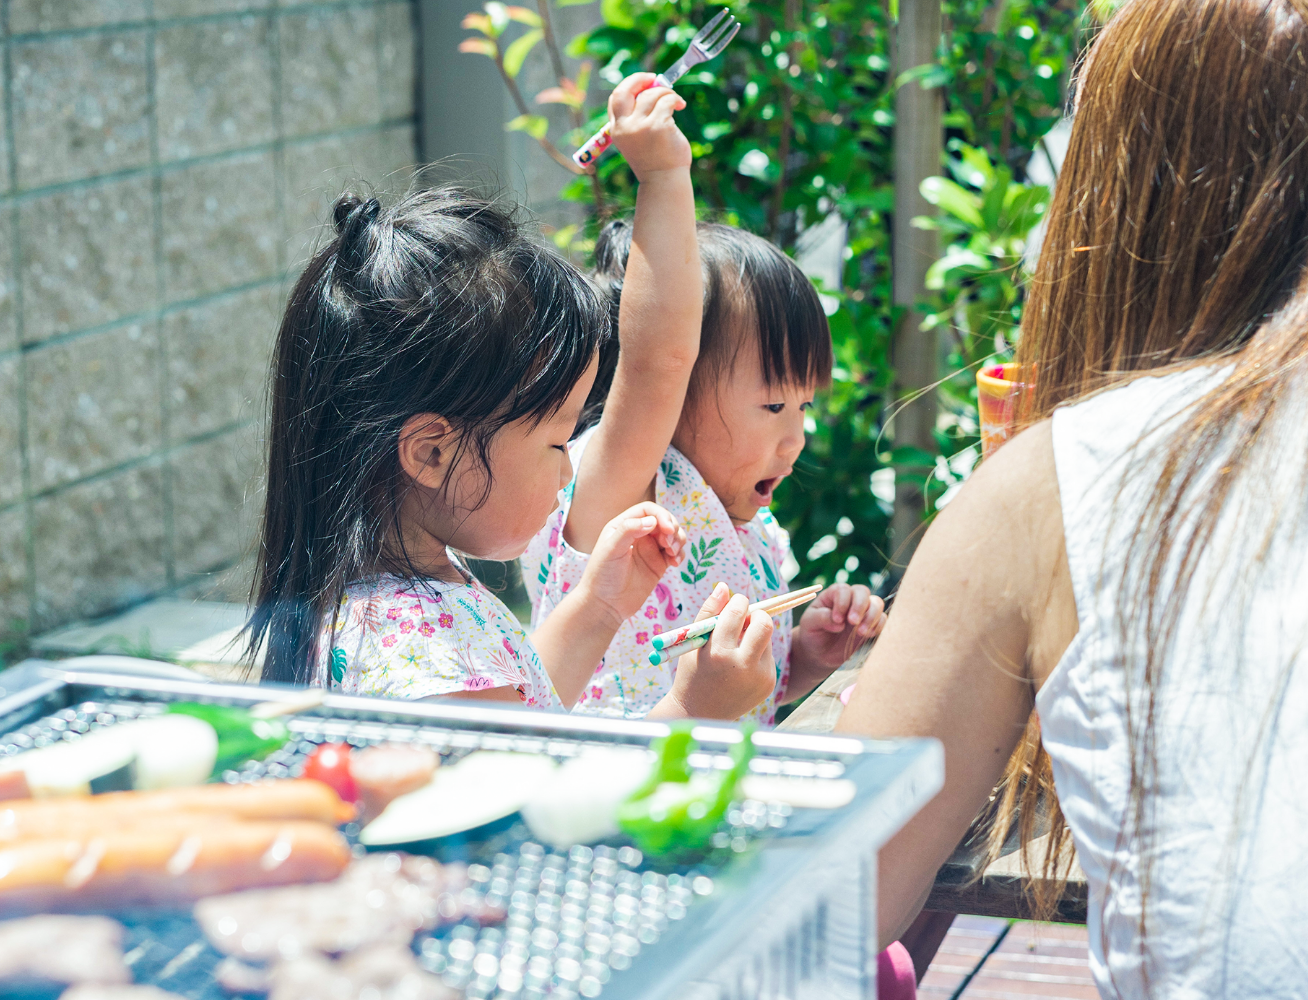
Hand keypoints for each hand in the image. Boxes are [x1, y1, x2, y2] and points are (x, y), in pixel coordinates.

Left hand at [577, 502, 686, 625]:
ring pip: (673, 535)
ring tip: (672, 554)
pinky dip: (680, 554)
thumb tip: (652, 521)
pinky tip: (674, 563)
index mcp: (623, 525)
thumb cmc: (602, 576)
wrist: (605, 605)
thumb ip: (629, 531)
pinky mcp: (658, 564)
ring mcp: (649, 549)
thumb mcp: (612, 550)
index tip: (668, 529)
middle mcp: (638, 534)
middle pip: (664, 520)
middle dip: (672, 528)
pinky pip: (675, 553)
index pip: (648, 510)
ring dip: (678, 541)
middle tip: (669, 545)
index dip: (661, 515)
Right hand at [609, 73, 691, 178]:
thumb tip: (652, 86)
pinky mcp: (658, 126)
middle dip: (640, 79)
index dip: (630, 86)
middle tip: (655, 79)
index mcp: (616, 130)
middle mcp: (625, 127)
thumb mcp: (637, 138)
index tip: (644, 82)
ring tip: (675, 101)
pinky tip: (680, 105)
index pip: (615, 98)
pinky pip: (667, 101)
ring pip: (651, 95)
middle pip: (625, 90)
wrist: (664, 180)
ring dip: (666, 93)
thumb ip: (637, 116)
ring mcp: (641, 127)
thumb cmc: (655, 158)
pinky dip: (675, 99)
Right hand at [662, 584, 775, 719]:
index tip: (736, 602)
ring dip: (756, 634)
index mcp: (719, 652)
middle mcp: (742, 666)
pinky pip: (768, 656)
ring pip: (767, 639)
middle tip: (747, 617)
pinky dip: (757, 653)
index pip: (738, 612)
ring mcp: (759, 677)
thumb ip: (709, 612)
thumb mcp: (694, 642)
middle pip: (765, 624)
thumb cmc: (693, 672)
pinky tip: (741, 665)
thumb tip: (725, 586)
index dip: (739, 602)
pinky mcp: (768, 683)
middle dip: (758, 614)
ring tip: (737, 646)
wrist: (700, 713)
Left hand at [793, 583, 885, 670]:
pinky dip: (879, 626)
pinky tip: (868, 635)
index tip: (836, 619)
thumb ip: (821, 618)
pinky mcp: (870, 624)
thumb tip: (839, 623)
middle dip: (859, 606)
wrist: (820, 652)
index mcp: (833, 595)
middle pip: (862, 592)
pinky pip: (883, 619)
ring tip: (861, 633)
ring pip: (876, 603)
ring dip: (871, 617)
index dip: (842, 603)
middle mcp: (850, 599)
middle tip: (852, 622)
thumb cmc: (813, 633)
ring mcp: (862, 611)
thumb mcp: (809, 624)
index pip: (843, 590)